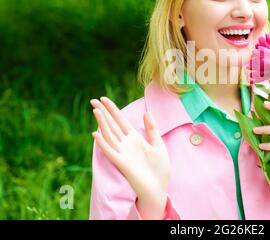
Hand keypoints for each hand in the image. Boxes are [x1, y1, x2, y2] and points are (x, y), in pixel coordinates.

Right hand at [90, 97, 170, 218]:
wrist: (158, 188)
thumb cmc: (159, 168)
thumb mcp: (158, 144)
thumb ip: (152, 129)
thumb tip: (147, 112)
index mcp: (134, 138)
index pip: (120, 121)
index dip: (112, 110)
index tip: (104, 99)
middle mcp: (126, 144)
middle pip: (112, 125)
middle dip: (103, 113)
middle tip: (93, 100)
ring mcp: (122, 153)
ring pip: (109, 135)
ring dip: (102, 123)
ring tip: (96, 111)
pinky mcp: (122, 163)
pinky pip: (110, 151)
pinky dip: (103, 143)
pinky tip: (96, 134)